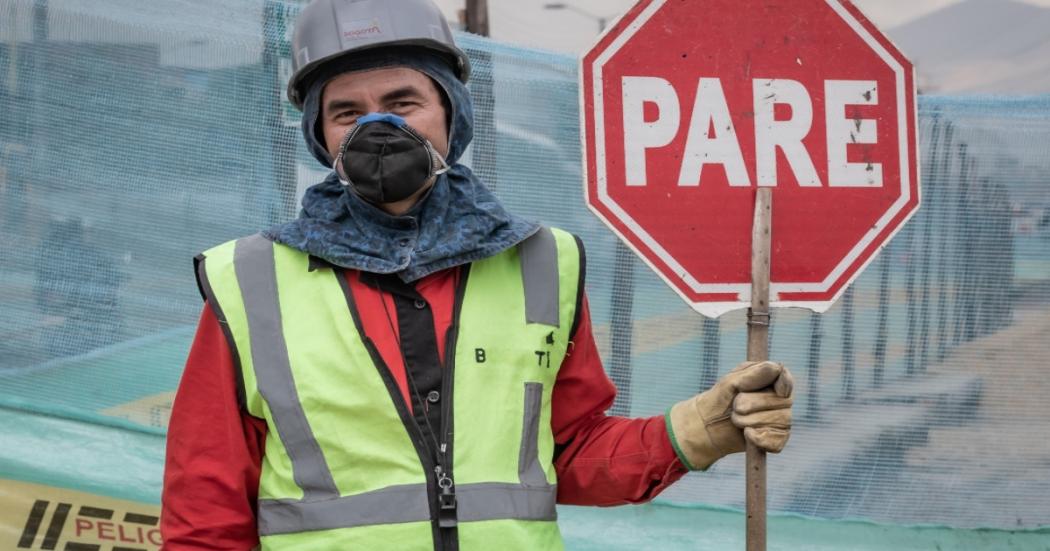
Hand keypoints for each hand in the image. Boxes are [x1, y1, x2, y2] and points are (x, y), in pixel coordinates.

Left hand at [667, 361, 793, 470]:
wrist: (707, 425)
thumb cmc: (719, 399)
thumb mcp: (731, 382)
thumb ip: (753, 375)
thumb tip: (776, 368)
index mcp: (769, 380)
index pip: (786, 379)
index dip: (785, 383)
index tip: (778, 390)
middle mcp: (779, 400)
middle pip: (782, 401)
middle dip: (755, 404)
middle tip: (735, 406)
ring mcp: (780, 420)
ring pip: (780, 421)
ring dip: (752, 421)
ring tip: (736, 419)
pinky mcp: (775, 440)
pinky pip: (778, 441)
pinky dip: (760, 439)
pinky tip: (747, 435)